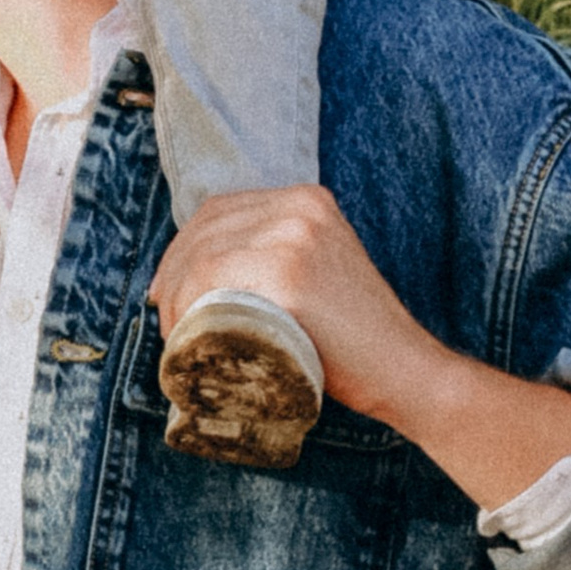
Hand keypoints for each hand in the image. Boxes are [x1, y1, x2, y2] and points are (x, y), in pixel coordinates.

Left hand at [153, 185, 570, 510]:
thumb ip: (278, 256)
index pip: (219, 210)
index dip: (183, 248)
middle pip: (205, 230)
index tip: (168, 289)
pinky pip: (211, 278)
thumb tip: (207, 273)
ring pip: (202, 256)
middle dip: (173, 275)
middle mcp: (299, 208)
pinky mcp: (288, 273)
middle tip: (167, 320)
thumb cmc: (354, 339)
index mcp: (306, 200)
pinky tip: (185, 334)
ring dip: (175, 297)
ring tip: (178, 336)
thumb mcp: (320, 271)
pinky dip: (185, 307)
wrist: (403, 368)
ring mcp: (294, 236)